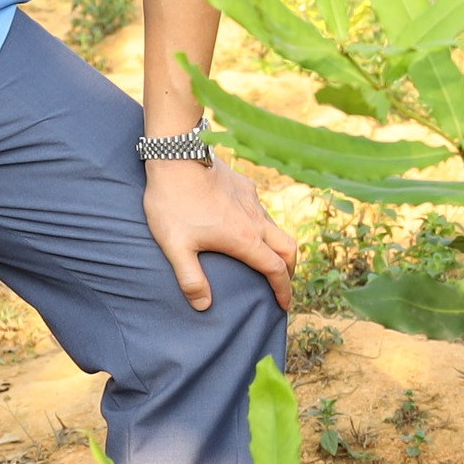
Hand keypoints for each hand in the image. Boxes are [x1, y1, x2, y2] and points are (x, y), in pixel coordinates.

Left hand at [144, 155, 296, 314]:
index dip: (283, 290)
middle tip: (282, 282)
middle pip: (288, 248)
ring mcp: (253, 201)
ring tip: (266, 257)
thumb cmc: (173, 203)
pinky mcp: (245, 186)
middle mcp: (256, 221)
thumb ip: (190, 279)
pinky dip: (264, 226)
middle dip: (290, 269)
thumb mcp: (175, 246)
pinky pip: (262, 210)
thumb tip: (203, 305)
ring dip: (278, 247)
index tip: (284, 305)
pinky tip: (246, 226)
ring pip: (277, 228)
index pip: (275, 270)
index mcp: (244, 239)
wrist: (177, 157)